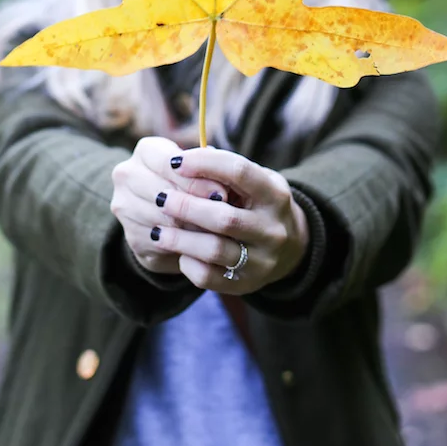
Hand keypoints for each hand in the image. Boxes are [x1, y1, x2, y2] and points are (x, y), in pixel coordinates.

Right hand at [110, 136, 229, 276]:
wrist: (169, 214)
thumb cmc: (193, 182)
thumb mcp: (203, 170)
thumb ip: (209, 172)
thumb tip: (221, 189)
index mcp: (146, 150)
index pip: (168, 163)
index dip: (197, 180)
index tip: (223, 193)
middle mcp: (127, 175)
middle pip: (164, 193)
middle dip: (197, 206)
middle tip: (225, 216)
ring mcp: (125, 207)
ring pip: (163, 221)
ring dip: (193, 228)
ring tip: (218, 231)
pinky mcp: (132, 237)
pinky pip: (161, 244)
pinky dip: (184, 246)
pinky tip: (202, 244)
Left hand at [115, 143, 309, 295]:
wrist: (291, 249)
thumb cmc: (259, 203)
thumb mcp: (254, 181)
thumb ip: (224, 170)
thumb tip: (181, 161)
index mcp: (274, 194)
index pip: (239, 172)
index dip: (204, 164)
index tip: (174, 161)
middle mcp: (272, 229)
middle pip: (224, 218)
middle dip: (186, 206)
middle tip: (160, 198)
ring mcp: (261, 261)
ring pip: (214, 250)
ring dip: (180, 239)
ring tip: (156, 230)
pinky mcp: (246, 284)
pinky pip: (210, 278)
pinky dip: (188, 264)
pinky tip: (178, 252)